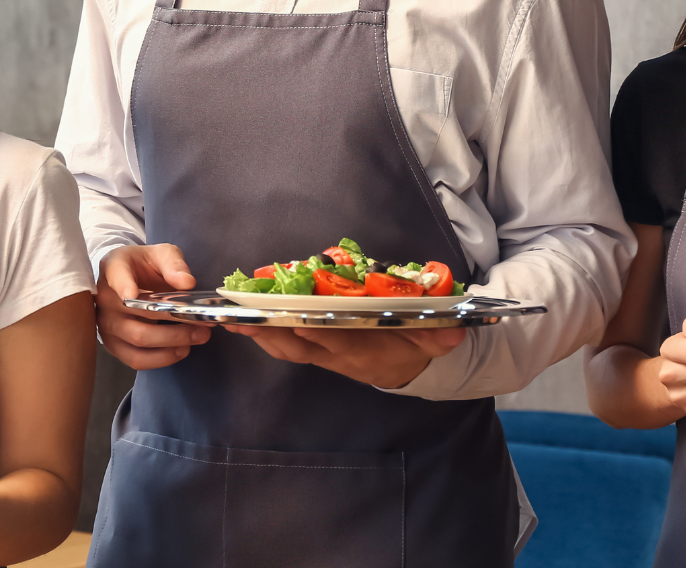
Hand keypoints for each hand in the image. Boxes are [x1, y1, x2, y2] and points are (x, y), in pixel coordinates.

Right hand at [97, 244, 210, 369]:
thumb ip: (174, 264)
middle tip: (202, 326)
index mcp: (114, 267)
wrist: (128, 276)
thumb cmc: (144, 264)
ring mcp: (106, 324)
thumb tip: (187, 282)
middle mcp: (105, 299)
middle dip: (174, 327)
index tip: (132, 294)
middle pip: (137, 318)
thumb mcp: (161, 253)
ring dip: (171, 345)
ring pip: (138, 342)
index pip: (116, 276)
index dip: (123, 286)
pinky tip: (180, 350)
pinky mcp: (113, 344)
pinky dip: (161, 359)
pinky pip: (135, 359)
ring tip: (197, 338)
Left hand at [220, 324, 464, 388]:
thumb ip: (441, 336)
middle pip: (299, 347)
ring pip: (287, 348)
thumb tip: (454, 330)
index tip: (291, 318)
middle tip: (241, 319)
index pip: (336, 340)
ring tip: (232, 319)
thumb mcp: (435, 342)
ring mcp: (326, 354)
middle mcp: (339, 356)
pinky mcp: (318, 349)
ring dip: (260, 334)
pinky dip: (266, 333)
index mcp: (365, 353)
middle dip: (270, 333)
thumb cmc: (417, 346)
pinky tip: (246, 321)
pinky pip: (288, 344)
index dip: (314, 331)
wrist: (411, 367)